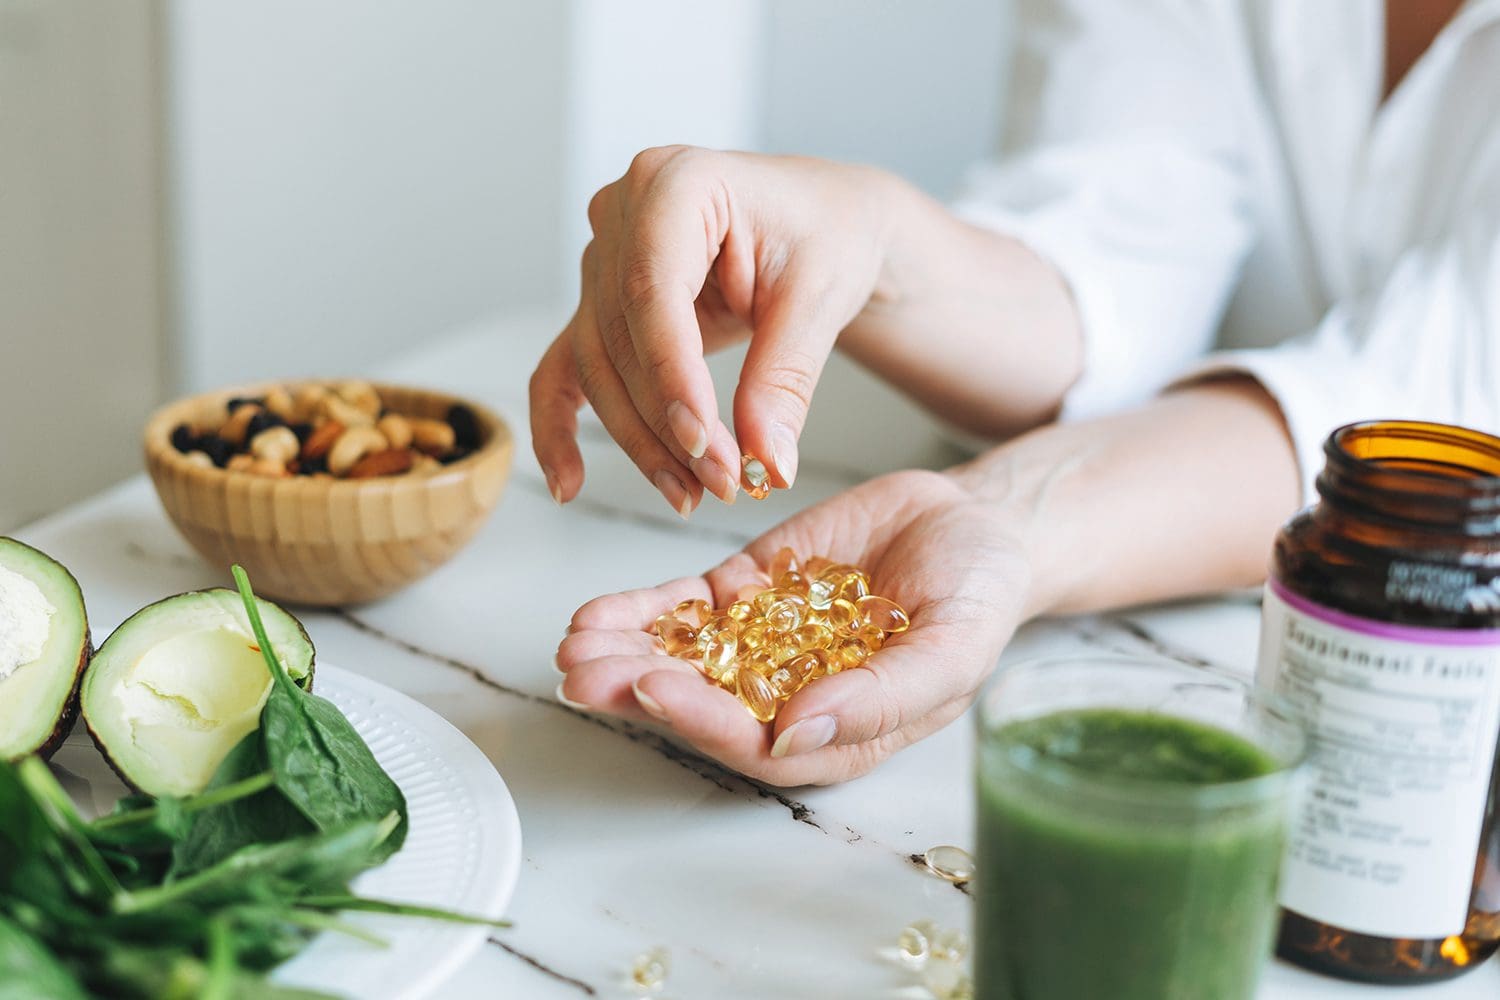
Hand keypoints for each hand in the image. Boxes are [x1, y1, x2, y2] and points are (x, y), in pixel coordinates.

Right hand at [529, 146, 896, 515]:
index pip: (653, 290)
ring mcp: (604, 257)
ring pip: (598, 366)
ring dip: (641, 439)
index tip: (703, 442)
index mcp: (676, 181)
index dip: (671, 374)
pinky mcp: (601, 304)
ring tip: (692, 493)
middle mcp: (622, 211)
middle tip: (722, 483)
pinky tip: (570, 483)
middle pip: (620, 338)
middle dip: (667, 422)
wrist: (827, 225)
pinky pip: (565, 368)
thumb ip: (785, 379)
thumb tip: (768, 462)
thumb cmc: (828, 234)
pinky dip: (560, 426)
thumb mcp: (821, 299)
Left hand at [555, 470, 1029, 784]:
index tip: (655, 690)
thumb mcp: (952, 649)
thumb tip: (795, 736)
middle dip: (637, 690)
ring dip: (623, 654)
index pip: (756, 743)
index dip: (703, 721)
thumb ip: (880, 697)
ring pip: (681, 657)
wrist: (975, 524)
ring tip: (574, 644)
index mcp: (835, 731)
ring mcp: (762, 643)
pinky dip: (640, 611)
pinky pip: (684, 608)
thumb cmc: (980, 597)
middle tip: (583, 674)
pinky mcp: (747, 593)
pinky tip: (595, 614)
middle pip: (701, 705)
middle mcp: (788, 697)